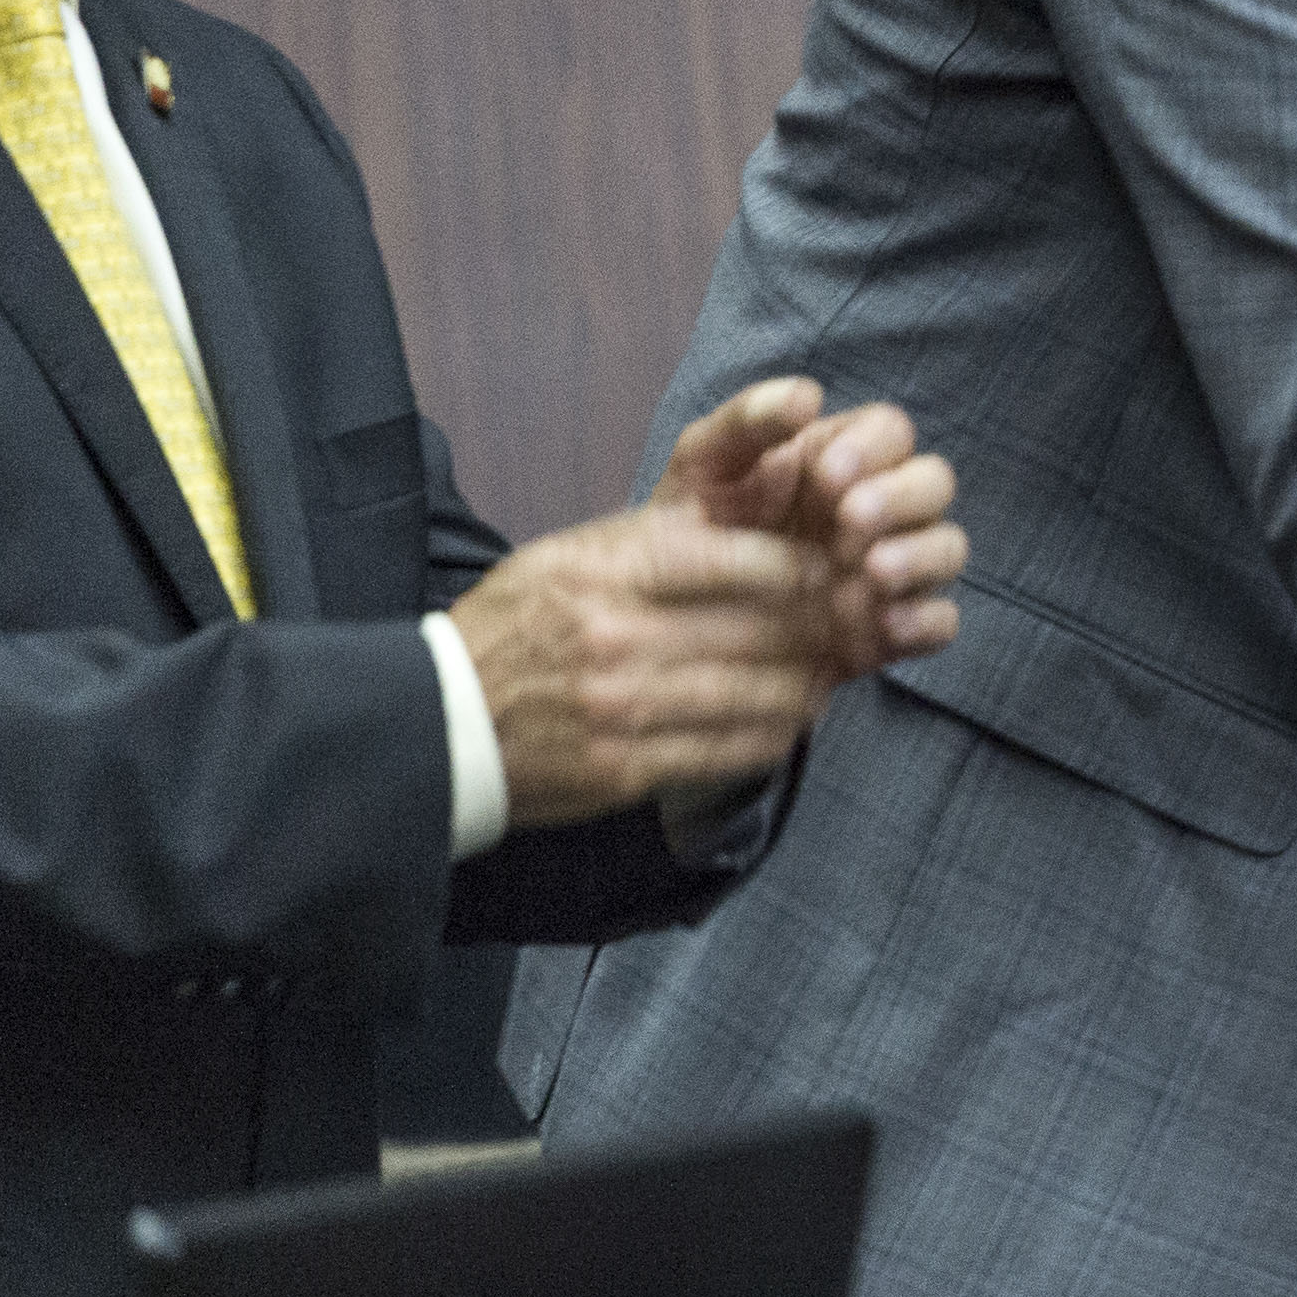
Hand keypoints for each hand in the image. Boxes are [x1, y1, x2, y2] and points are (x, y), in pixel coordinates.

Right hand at [451, 500, 863, 829]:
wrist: (437, 720)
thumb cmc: (516, 624)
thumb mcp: (572, 555)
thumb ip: (658, 541)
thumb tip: (759, 528)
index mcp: (606, 569)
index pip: (734, 560)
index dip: (799, 568)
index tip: (834, 569)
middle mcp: (616, 636)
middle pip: (757, 629)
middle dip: (820, 627)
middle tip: (859, 622)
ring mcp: (621, 707)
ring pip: (754, 693)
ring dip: (807, 685)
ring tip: (831, 672)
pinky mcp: (624, 768)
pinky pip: (727, 751)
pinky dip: (772, 735)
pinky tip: (791, 719)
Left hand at [658, 375, 966, 676]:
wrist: (674, 617)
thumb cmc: (693, 525)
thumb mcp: (704, 464)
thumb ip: (749, 420)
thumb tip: (809, 396)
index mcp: (840, 459)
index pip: (890, 432)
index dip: (873, 448)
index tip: (829, 475)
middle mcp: (879, 510)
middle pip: (935, 482)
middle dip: (903, 497)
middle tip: (852, 517)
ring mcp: (890, 569)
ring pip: (949, 547)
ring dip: (922, 554)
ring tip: (874, 572)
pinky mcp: (891, 628)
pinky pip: (940, 621)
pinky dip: (925, 620)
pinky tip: (886, 624)